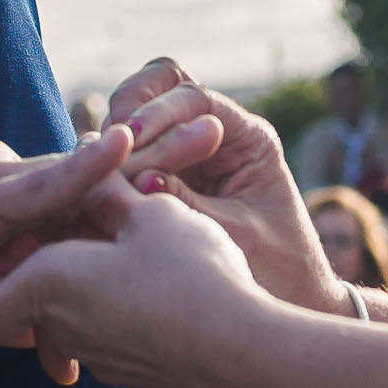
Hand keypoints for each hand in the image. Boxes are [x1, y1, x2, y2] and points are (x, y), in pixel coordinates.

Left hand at [0, 175, 270, 387]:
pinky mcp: (130, 374)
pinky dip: (115, 314)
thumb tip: (86, 160)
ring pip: (65, 322)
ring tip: (131, 255)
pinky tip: (156, 288)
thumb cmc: (190, 274)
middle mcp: (59, 330)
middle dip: (43, 273)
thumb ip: (103, 188)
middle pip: (23, 308)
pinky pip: (104, 338)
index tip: (34, 237)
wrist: (243, 352)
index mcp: (45, 283)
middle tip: (87, 234)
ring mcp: (95, 358)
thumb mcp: (148, 212)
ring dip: (83, 291)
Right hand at [105, 59, 346, 315]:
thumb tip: (138, 180)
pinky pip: (129, 156)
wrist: (293, 301)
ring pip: (139, 114)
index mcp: (248, 137)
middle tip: (106, 144)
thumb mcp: (235, 237)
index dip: (159, 114)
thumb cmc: (279, 271)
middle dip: (130, 107)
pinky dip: (110, 166)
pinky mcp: (166, 178)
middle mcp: (218, 134)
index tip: (131, 139)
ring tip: (95, 169)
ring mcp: (189, 153)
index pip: (195, 98)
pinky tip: (94, 190)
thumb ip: (189, 205)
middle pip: (163, 85)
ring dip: (115, 135)